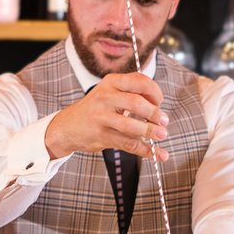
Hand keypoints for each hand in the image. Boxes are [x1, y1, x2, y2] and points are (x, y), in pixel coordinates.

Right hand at [45, 72, 168, 161]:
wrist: (68, 126)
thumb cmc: (97, 108)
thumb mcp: (111, 92)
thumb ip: (133, 94)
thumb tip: (160, 108)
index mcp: (111, 82)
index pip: (139, 81)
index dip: (155, 92)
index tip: (160, 102)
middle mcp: (105, 97)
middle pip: (136, 103)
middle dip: (154, 113)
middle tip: (164, 121)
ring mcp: (101, 117)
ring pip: (131, 125)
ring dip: (150, 131)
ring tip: (161, 135)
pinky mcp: (101, 136)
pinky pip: (127, 144)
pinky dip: (145, 150)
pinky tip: (156, 153)